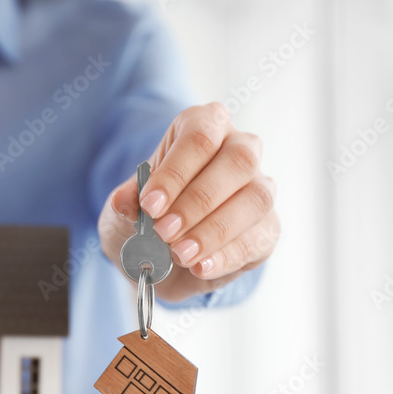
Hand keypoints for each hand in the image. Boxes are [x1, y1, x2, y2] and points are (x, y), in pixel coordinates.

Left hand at [99, 103, 278, 302]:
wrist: (162, 255)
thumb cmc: (149, 215)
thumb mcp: (128, 207)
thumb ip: (127, 201)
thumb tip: (124, 201)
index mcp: (203, 126)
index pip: (199, 138)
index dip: (175, 172)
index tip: (150, 205)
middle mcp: (240, 148)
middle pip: (237, 161)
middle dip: (198, 201)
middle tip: (164, 231)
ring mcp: (260, 187)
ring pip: (255, 199)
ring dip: (214, 230)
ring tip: (180, 254)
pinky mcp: (268, 227)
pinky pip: (258, 238)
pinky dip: (226, 256)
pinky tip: (200, 267)